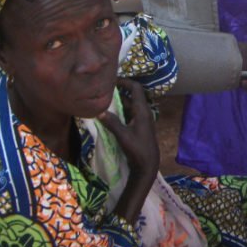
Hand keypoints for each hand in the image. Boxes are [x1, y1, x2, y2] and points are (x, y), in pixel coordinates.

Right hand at [97, 79, 159, 221]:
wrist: (147, 165)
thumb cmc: (137, 150)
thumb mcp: (123, 136)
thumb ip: (112, 123)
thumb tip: (99, 111)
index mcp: (142, 111)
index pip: (136, 88)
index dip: (125, 81)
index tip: (111, 80)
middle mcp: (143, 112)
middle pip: (131, 96)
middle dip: (118, 91)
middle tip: (103, 89)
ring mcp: (141, 119)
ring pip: (129, 105)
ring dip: (117, 102)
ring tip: (102, 100)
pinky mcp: (137, 126)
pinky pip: (128, 113)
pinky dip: (119, 111)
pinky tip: (108, 113)